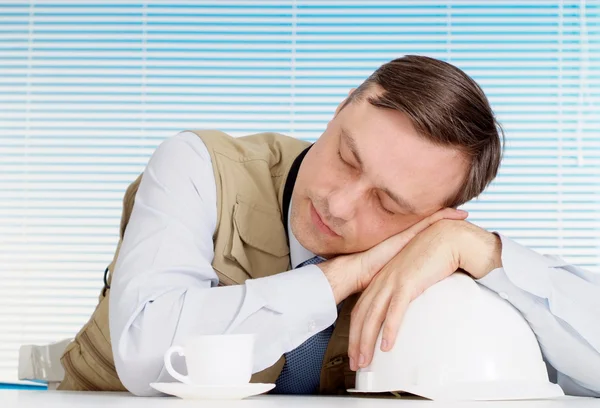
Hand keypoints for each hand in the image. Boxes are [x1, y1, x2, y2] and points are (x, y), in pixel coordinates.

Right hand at [318, 208, 467, 304]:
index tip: (453, 226)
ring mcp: (406, 237)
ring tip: (465, 213)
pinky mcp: (405, 236)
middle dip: (445, 219)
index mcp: (402, 249)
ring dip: (447, 217)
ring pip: (431, 222)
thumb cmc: (368, 276)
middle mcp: (405, 241)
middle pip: (430, 226)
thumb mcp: (390, 278)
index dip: (438, 228)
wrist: (355, 271)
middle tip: (465, 214)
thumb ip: (401, 281)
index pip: (423, 234)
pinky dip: (442, 216)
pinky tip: (457, 213)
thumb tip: (410, 292)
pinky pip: (428, 222)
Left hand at [348, 219, 501, 370]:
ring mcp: (392, 281)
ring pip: (373, 316)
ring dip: (367, 342)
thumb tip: (404, 309)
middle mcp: (382, 280)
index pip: (360, 310)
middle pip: (361, 316)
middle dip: (356, 342)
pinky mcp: (407, 282)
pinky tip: (387, 346)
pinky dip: (389, 330)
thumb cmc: (432, 255)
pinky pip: (395, 311)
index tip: (356, 349)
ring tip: (366, 361)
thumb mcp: (412, 275)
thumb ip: (405, 290)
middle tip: (356, 363)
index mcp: (381, 279)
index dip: (355, 332)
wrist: (445, 237)